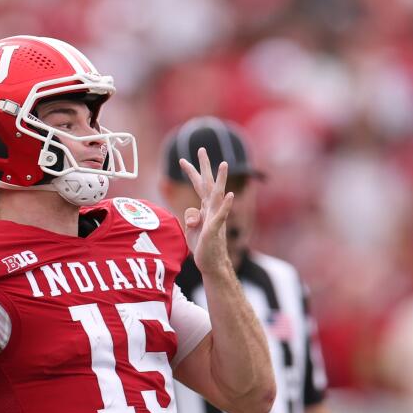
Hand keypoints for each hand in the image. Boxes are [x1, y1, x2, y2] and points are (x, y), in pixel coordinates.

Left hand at [179, 149, 233, 273]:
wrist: (211, 263)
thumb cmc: (202, 246)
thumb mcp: (191, 228)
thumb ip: (191, 217)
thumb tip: (193, 213)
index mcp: (205, 208)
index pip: (199, 186)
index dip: (191, 173)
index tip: (181, 160)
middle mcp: (212, 210)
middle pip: (208, 184)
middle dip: (205, 166)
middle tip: (201, 148)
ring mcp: (215, 218)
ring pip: (218, 196)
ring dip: (221, 180)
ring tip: (224, 164)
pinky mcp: (214, 230)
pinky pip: (221, 216)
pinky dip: (225, 206)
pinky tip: (231, 195)